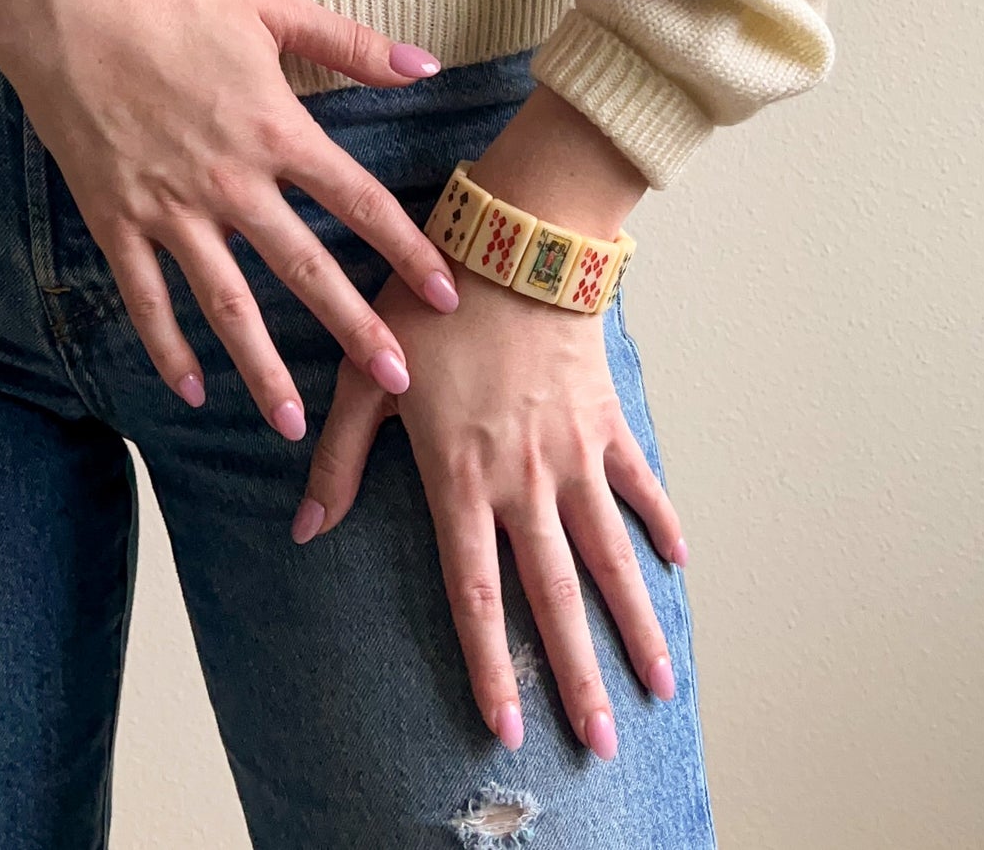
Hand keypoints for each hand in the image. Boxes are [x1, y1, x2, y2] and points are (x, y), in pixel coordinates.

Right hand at [0, 0, 461, 437]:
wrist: (63, 0)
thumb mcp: (270, 3)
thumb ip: (352, 44)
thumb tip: (427, 66)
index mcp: (275, 130)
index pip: (358, 203)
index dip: (407, 251)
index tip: (445, 297)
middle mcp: (229, 183)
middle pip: (304, 271)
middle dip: (355, 331)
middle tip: (395, 385)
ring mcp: (168, 208)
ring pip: (225, 305)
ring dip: (263, 368)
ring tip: (295, 425)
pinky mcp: (115, 219)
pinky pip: (145, 297)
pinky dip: (166, 347)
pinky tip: (191, 390)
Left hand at [290, 87, 685, 757]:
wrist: (514, 240)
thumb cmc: (431, 304)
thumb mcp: (366, 375)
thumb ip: (339, 458)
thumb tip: (304, 531)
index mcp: (459, 476)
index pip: (474, 591)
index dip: (489, 663)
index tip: (506, 727)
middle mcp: (524, 480)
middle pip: (554, 595)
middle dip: (575, 675)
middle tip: (600, 743)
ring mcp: (573, 453)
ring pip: (610, 555)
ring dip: (635, 623)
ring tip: (661, 685)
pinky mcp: (606, 418)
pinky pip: (639, 483)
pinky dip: (660, 522)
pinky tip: (679, 565)